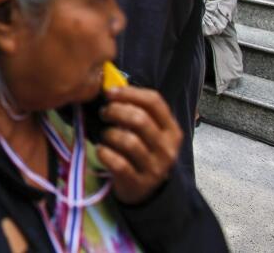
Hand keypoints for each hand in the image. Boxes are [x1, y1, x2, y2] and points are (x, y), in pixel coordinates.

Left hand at [97, 86, 181, 204]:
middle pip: (140, 120)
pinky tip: (102, 150)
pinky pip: (118, 163)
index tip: (109, 92)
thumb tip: (110, 84)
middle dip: (115, 111)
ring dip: (109, 134)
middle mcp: (167, 148)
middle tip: (104, 113)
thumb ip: (137, 110)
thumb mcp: (149, 132)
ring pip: (128, 141)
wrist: (146, 190)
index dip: (129, 93)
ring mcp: (154, 167)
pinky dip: (104, 153)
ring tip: (105, 135)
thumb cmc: (143, 152)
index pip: (154, 102)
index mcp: (171, 130)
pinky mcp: (138, 182)